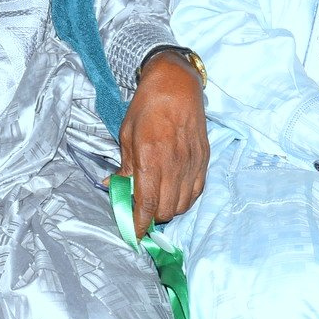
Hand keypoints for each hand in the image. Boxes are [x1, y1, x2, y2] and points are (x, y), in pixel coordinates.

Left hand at [116, 51, 207, 233]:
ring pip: (182, 205)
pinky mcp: (204, 161)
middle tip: (141, 211)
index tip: (133, 233)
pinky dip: (184, 200)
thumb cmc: (146, 107)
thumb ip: (124, 165)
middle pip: (166, 210)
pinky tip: (173, 193)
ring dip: (168, 210)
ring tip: (156, 202)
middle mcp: (174, 165)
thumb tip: (113, 187)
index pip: (147, 204)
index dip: (139, 224)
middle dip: (151, 218)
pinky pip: (196, 193)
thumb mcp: (126, 134)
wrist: (176, 85)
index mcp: (151, 158)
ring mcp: (192, 164)